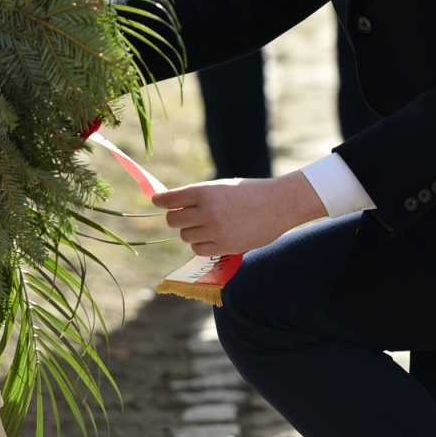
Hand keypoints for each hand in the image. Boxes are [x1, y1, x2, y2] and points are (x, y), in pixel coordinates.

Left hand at [152, 172, 327, 255]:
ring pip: (185, 236)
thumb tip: (169, 204)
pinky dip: (200, 244)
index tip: (156, 200)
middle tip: (184, 216)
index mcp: (206, 191)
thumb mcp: (222, 186)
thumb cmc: (249, 192)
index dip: (160, 200)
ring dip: (190, 231)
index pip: (171, 199)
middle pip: (173, 220)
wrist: (279, 204)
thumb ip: (198, 196)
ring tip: (206, 225)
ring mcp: (216, 230)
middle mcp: (208, 211)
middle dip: (176, 218)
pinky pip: (198, 249)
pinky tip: (212, 237)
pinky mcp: (225, 246)